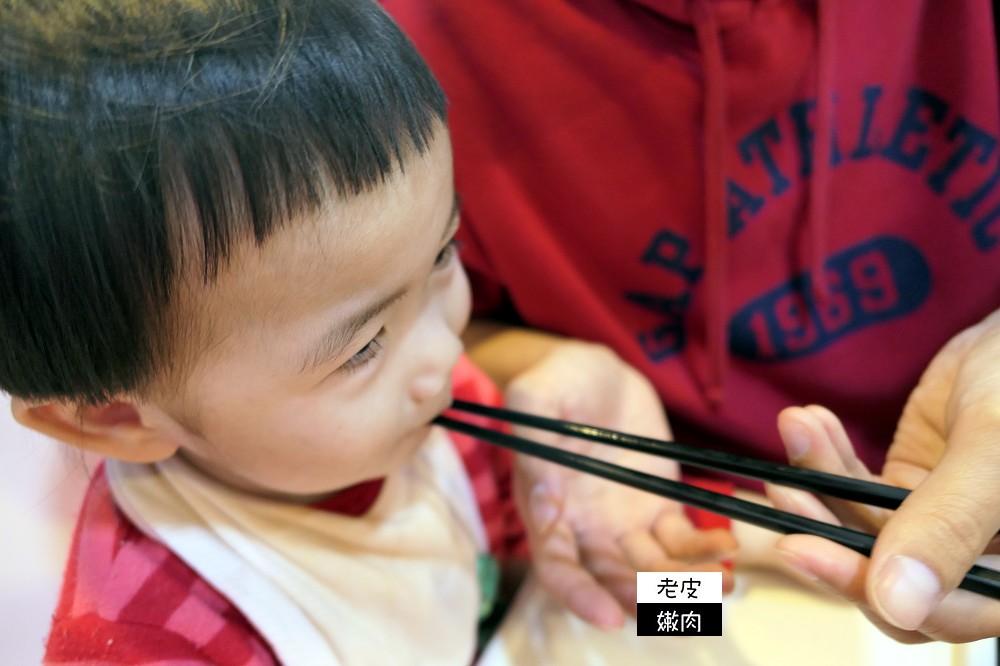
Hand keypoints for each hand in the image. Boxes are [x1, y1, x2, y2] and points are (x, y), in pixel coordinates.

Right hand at [503, 340, 735, 628]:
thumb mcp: (535, 395)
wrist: (597, 370)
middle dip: (650, 598)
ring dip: (686, 583)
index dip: (580, 597)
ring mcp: (624, 522)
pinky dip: (704, 549)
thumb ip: (533, 440)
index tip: (611, 616)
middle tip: (688, 600)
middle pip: (614, 580)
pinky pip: (682, 540)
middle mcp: (584, 528)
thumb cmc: (558, 380)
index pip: (558, 568)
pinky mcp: (658, 506)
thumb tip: (544, 496)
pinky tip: (727, 545)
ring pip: (653, 569)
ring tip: (722, 581)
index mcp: (547, 511)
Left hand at [768, 311, 999, 641]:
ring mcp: (940, 521)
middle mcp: (982, 556)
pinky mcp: (910, 486)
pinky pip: (858, 486)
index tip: (800, 549)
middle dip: (828, 528)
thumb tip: (896, 604)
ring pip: (863, 527)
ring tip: (795, 426)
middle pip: (889, 576)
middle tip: (783, 489)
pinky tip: (809, 422)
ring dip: (820, 480)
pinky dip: (829, 457)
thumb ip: (947, 523)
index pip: (943, 613)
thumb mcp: (992, 447)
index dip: (866, 588)